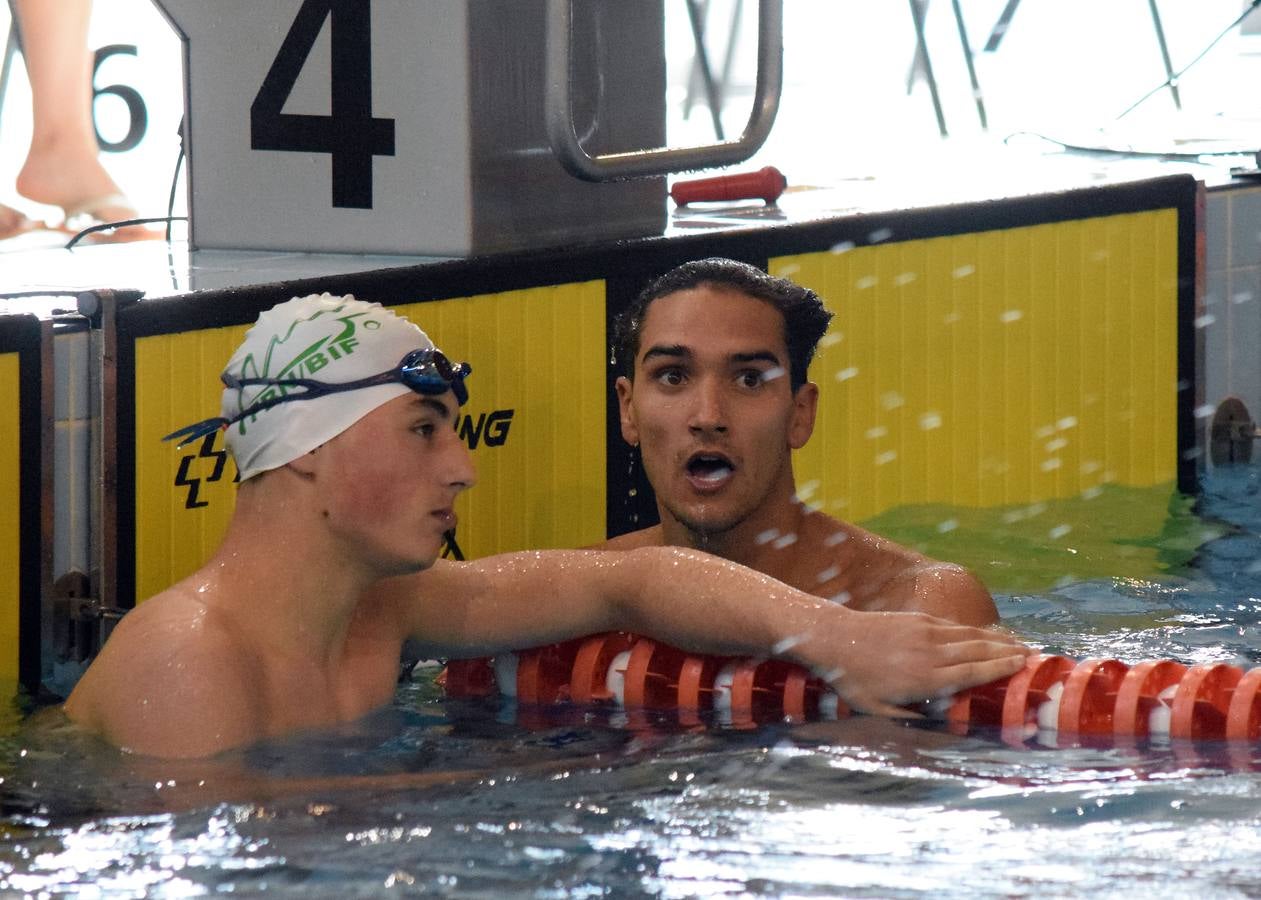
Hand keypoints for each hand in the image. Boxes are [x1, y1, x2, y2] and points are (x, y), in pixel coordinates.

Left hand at [796, 610, 1031, 717]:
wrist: (835, 638)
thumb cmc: (854, 680)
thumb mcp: (878, 710)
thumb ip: (912, 719)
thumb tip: (940, 729)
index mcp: (925, 678)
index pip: (973, 672)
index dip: (1001, 669)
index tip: (1024, 667)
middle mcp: (931, 652)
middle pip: (979, 651)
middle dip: (1009, 653)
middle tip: (1035, 656)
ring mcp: (926, 631)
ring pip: (970, 636)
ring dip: (997, 640)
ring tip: (1020, 645)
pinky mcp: (918, 618)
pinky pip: (954, 626)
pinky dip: (974, 630)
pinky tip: (986, 635)